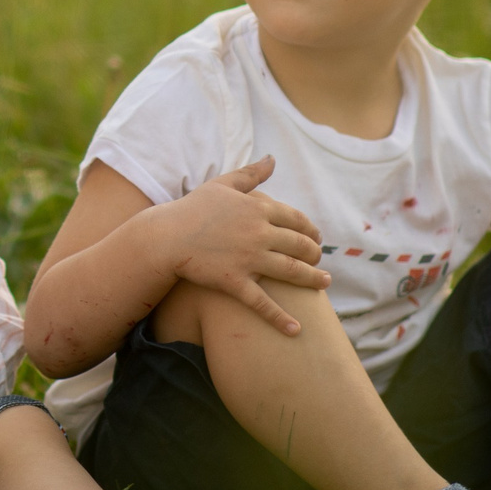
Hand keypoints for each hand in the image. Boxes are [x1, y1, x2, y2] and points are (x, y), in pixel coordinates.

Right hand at [157, 156, 328, 335]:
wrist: (166, 236)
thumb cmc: (193, 209)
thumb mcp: (222, 184)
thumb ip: (251, 174)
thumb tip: (272, 159)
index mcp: (258, 209)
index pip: (297, 220)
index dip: (311, 230)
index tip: (316, 238)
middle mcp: (259, 233)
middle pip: (300, 245)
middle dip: (315, 254)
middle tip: (319, 261)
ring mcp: (248, 259)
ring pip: (292, 272)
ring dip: (313, 279)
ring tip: (324, 283)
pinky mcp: (234, 281)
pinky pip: (263, 302)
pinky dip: (281, 318)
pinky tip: (296, 330)